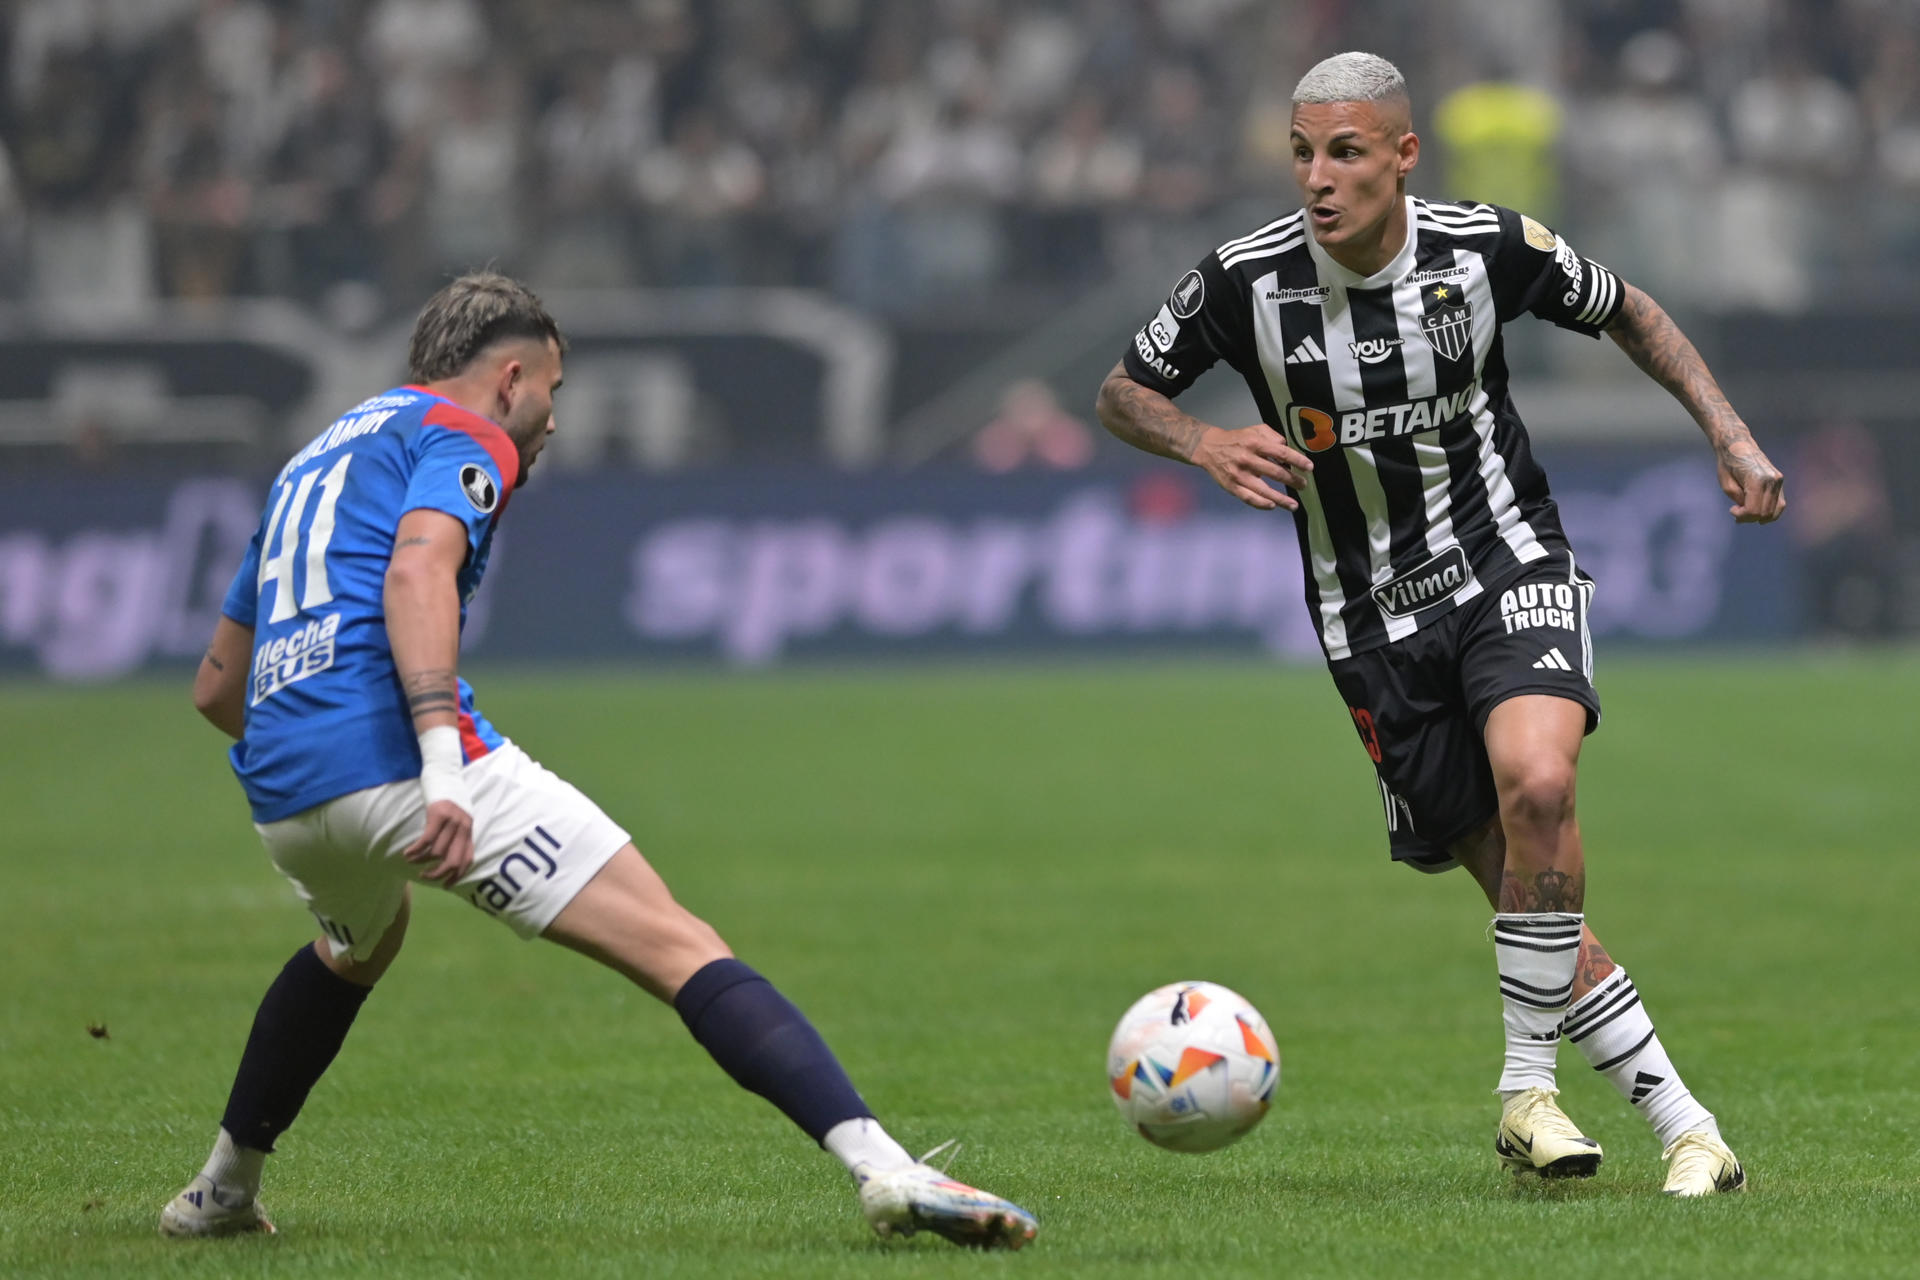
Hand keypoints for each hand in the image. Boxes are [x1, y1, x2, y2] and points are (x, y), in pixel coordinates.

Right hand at [404, 798, 474, 884]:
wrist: (444, 772)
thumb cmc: (448, 796)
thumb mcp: (458, 816)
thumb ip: (457, 835)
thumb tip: (446, 858)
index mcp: (469, 830)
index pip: (468, 860)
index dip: (457, 876)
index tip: (445, 885)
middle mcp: (464, 827)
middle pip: (453, 861)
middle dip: (437, 874)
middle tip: (424, 876)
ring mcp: (452, 820)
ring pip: (437, 852)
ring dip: (421, 861)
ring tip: (411, 860)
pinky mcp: (438, 814)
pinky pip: (426, 840)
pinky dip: (415, 851)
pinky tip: (407, 854)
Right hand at [1191, 424, 1312, 510]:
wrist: (1209, 447)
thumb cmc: (1237, 439)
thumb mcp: (1255, 430)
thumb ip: (1273, 436)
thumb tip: (1287, 448)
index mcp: (1255, 443)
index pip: (1281, 453)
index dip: (1297, 461)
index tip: (1309, 467)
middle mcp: (1248, 459)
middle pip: (1276, 473)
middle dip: (1293, 480)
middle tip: (1303, 485)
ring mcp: (1239, 475)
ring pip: (1264, 490)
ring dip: (1281, 499)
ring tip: (1294, 505)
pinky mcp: (1232, 487)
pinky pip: (1249, 498)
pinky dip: (1262, 504)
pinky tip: (1273, 506)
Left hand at [1716, 436, 1785, 523]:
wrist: (1737, 444)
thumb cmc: (1728, 463)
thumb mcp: (1727, 485)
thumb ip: (1739, 500)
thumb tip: (1750, 513)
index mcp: (1758, 480)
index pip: (1754, 510)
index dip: (1742, 516)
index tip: (1732, 510)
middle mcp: (1772, 480)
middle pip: (1765, 512)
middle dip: (1750, 517)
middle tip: (1736, 513)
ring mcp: (1778, 480)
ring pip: (1775, 510)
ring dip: (1760, 516)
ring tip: (1745, 512)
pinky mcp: (1780, 481)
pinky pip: (1779, 503)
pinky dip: (1769, 511)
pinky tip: (1757, 512)